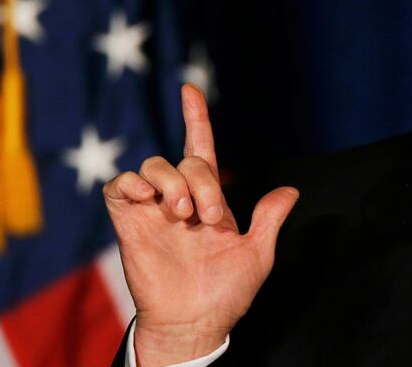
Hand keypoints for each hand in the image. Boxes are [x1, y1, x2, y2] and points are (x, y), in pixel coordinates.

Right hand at [104, 84, 298, 365]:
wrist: (196, 321)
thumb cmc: (226, 291)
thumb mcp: (257, 254)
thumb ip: (269, 220)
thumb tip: (291, 191)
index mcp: (210, 199)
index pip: (201, 148)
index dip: (196, 118)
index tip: (190, 89)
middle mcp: (180, 198)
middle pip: (185, 161)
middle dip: (203, 182)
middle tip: (210, 218)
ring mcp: (153, 209)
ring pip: (153, 165)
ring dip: (172, 182)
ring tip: (183, 213)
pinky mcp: (129, 222)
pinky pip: (119, 186)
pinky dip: (132, 183)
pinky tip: (148, 199)